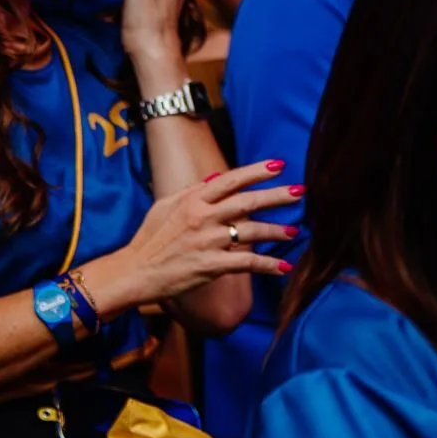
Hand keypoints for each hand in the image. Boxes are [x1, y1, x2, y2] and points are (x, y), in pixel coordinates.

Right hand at [87, 160, 300, 312]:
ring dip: (277, 231)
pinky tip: (283, 266)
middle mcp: (202, 218)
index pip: (229, 180)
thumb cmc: (149, 240)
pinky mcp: (212, 265)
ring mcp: (208, 242)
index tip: (278, 166)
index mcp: (191, 200)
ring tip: (295, 232)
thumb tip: (215, 179)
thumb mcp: (164, 208)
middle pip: (247, 202)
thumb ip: (191, 193)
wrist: (136, 272)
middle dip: (277, 195)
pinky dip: (267, 265)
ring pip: (252, 231)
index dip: (255, 172)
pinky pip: (247, 262)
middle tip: (300, 192)